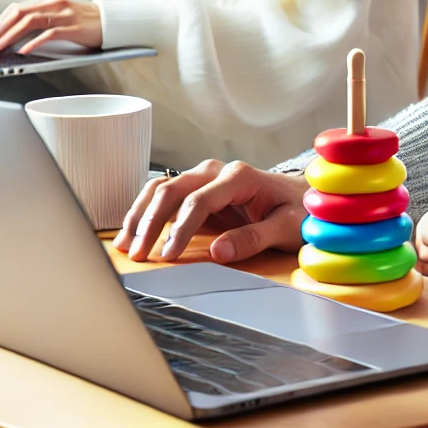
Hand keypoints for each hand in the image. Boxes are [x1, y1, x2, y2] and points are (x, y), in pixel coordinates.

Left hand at [0, 0, 102, 53]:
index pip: (14, 9)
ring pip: (29, 22)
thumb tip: (12, 32)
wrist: (111, 21)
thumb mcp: (58, 14)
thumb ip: (39, 16)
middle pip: (17, 13)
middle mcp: (53, 3)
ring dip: (9, 36)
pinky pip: (49, 33)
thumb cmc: (83, 21)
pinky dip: (34, 42)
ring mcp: (64, 14)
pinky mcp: (74, 27)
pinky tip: (24, 51)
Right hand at [114, 160, 309, 264]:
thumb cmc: (298, 210)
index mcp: (239, 176)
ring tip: (124, 243)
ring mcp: (206, 178)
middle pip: (173, 189)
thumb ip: (253, 239)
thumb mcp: (285, 227)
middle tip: (137, 253)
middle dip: (150, 221)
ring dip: (141, 214)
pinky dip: (146, 210)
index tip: (167, 255)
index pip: (200, 201)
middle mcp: (217, 171)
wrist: (303, 196)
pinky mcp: (200, 189)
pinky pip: (166, 195)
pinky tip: (133, 231)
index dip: (180, 228)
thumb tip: (217, 253)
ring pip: (163, 188)